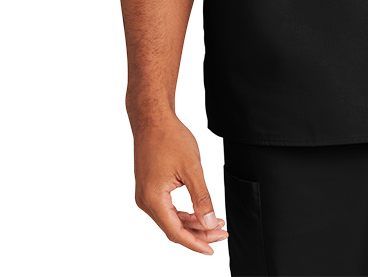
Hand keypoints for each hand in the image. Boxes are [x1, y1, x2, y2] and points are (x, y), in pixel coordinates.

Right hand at [131, 112, 229, 254]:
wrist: (152, 119)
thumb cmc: (169, 138)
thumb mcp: (192, 168)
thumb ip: (202, 198)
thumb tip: (209, 223)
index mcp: (154, 200)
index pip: (176, 233)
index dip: (196, 243)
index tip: (213, 248)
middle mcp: (146, 201)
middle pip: (174, 228)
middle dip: (199, 233)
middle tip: (222, 232)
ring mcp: (146, 195)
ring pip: (170, 219)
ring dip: (192, 223)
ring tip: (215, 222)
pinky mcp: (149, 188)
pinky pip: (167, 209)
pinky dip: (183, 213)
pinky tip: (199, 212)